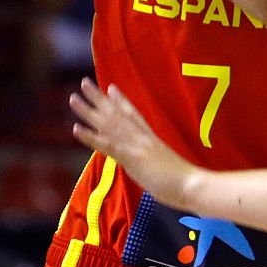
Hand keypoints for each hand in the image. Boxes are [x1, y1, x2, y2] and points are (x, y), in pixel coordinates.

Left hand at [69, 79, 194, 204]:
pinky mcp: (132, 157)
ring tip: (73, 98)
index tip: (111, 88)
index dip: (121, 101)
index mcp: (152, 139)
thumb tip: (151, 163)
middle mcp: (142, 137)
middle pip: (117, 113)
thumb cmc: (186, 181)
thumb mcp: (168, 166)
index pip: (134, 115)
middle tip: (84, 83)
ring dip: (88, 111)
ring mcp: (136, 145)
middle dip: (99, 98)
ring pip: (108, 123)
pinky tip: (75, 129)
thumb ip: (156, 161)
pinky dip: (90, 136)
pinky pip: (107, 145)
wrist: (194, 184)